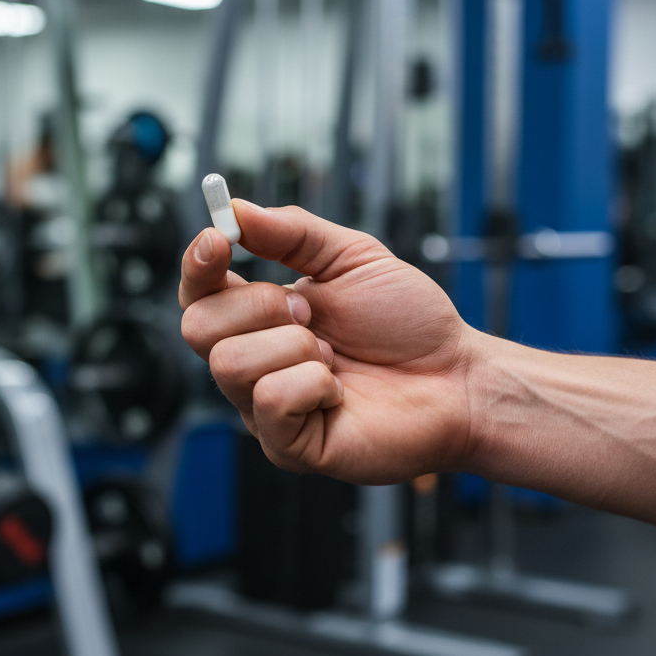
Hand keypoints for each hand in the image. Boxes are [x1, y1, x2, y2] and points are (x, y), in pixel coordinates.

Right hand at [179, 200, 480, 484]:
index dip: (197, 264)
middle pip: (198, 327)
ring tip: (335, 357)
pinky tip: (339, 391)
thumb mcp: (354, 258)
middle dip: (259, 306)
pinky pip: (269, 401)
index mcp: (259, 318)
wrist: (458, 379)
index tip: (220, 239)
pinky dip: (313, 384)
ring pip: (230, 364)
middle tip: (314, 315)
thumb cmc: (409, 325)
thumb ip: (292, 232)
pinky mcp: (288, 446)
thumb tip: (235, 209)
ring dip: (294, 347)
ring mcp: (265, 409)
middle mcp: (253, 363)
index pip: (197, 292)